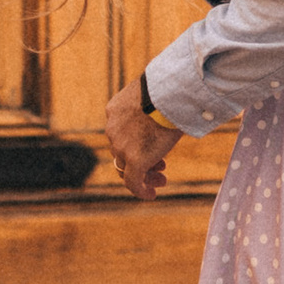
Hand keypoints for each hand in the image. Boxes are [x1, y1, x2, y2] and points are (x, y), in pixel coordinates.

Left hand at [105, 75, 180, 201]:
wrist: (170, 94)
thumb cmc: (170, 89)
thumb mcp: (154, 95)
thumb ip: (152, 106)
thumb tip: (169, 106)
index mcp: (115, 111)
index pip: (120, 134)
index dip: (135, 144)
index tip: (151, 147)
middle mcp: (113, 129)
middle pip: (123, 153)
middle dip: (141, 160)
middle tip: (160, 168)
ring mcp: (121, 146)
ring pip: (127, 168)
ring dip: (144, 175)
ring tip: (161, 180)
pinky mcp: (133, 160)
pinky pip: (132, 182)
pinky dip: (140, 190)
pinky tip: (151, 194)